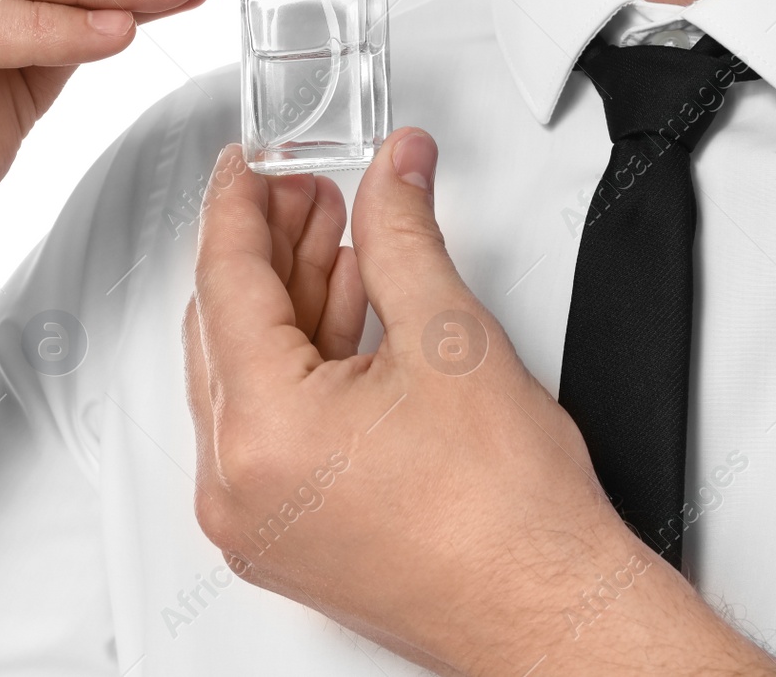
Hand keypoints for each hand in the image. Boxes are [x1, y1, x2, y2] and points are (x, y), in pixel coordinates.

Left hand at [184, 127, 775, 675]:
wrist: (550, 610)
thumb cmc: (512, 516)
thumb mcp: (449, 335)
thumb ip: (402, 232)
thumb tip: (392, 172)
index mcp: (263, 430)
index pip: (225, 280)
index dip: (238, 205)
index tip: (247, 165)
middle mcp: (236, 483)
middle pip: (225, 326)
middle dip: (268, 249)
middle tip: (304, 193)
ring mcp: (253, 516)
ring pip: (242, 376)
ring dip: (285, 304)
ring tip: (336, 247)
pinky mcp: (280, 534)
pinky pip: (263, 426)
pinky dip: (295, 366)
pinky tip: (339, 317)